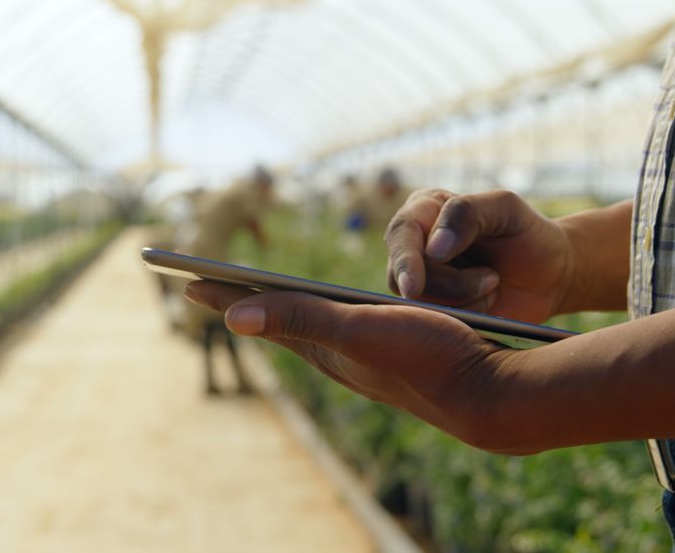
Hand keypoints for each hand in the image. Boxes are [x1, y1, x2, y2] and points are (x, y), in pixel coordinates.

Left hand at [184, 280, 520, 451]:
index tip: (186, 279)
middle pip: (276, 320)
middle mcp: (334, 355)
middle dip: (243, 300)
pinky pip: (338, 329)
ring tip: (259, 296)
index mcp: (321, 347)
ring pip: (307, 326)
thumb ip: (299, 318)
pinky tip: (329, 313)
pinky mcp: (388, 353)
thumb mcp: (359, 331)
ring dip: (278, 308)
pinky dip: (318, 314)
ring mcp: (361, 357)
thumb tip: (233, 316)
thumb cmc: (427, 356)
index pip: (259, 314)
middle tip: (210, 285)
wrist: (488, 395)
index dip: (222, 294)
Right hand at [384, 189, 574, 322]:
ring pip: (420, 303)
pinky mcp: (435, 310)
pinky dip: (468, 316)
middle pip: (405, 276)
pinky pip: (436, 323)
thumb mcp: (505, 209)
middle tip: (493, 278)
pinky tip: (488, 303)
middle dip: (453, 284)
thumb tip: (432, 250)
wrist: (551, 276)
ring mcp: (421, 281)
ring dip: (464, 299)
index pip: (401, 234)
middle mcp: (413, 246)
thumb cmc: (528, 235)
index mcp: (423, 212)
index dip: (404, 262)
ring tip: (493, 284)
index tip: (414, 288)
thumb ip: (466, 214)